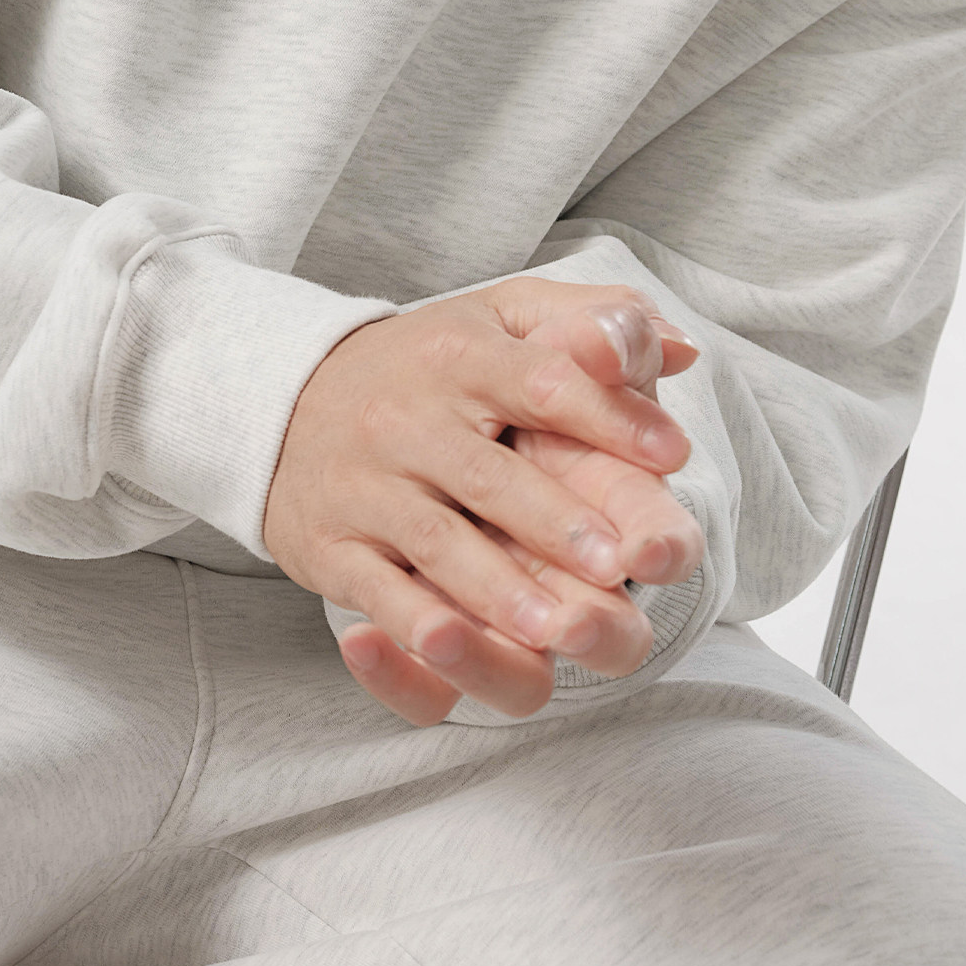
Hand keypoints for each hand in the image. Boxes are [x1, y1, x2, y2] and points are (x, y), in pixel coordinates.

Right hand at [263, 275, 705, 726]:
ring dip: (494, 588)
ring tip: (556, 628)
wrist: (280, 398)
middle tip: (617, 564)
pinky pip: (375, 589)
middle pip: (488, 474)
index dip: (609, 416)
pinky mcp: (331, 546)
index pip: (544, 379)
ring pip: (434, 541)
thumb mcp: (503, 319)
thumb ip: (596, 325)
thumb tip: (685, 350)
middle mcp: (407, 418)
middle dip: (552, 521)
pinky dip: (411, 623)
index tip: (672, 453)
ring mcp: (365, 486)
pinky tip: (453, 647)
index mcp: (462, 356)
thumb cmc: (427, 365)